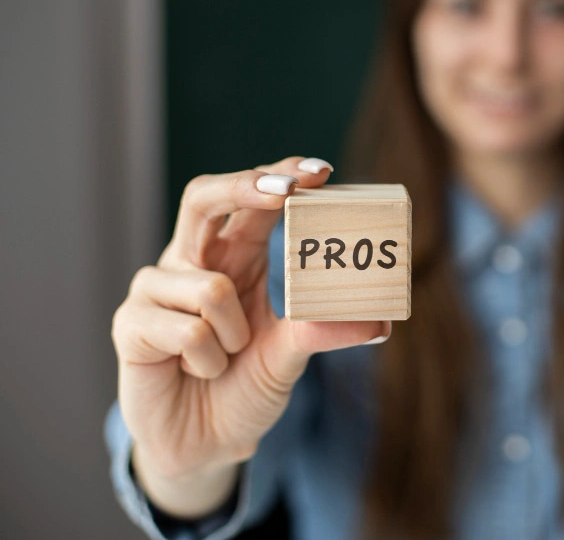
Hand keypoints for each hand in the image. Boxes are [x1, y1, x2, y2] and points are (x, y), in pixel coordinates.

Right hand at [112, 157, 387, 485]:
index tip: (320, 172)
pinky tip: (196, 371)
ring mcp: (156, 287)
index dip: (279, 176)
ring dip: (233, 334)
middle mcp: (193, 260)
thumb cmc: (245, 384)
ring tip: (226, 356)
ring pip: (209, 286)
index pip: (252, 198)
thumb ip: (325, 330)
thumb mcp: (290, 353)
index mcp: (235, 255)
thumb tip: (381, 322)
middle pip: (203, 195)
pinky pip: (187, 329)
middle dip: (246, 186)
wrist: (204, 444)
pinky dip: (206, 360)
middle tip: (289, 192)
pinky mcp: (130, 323)